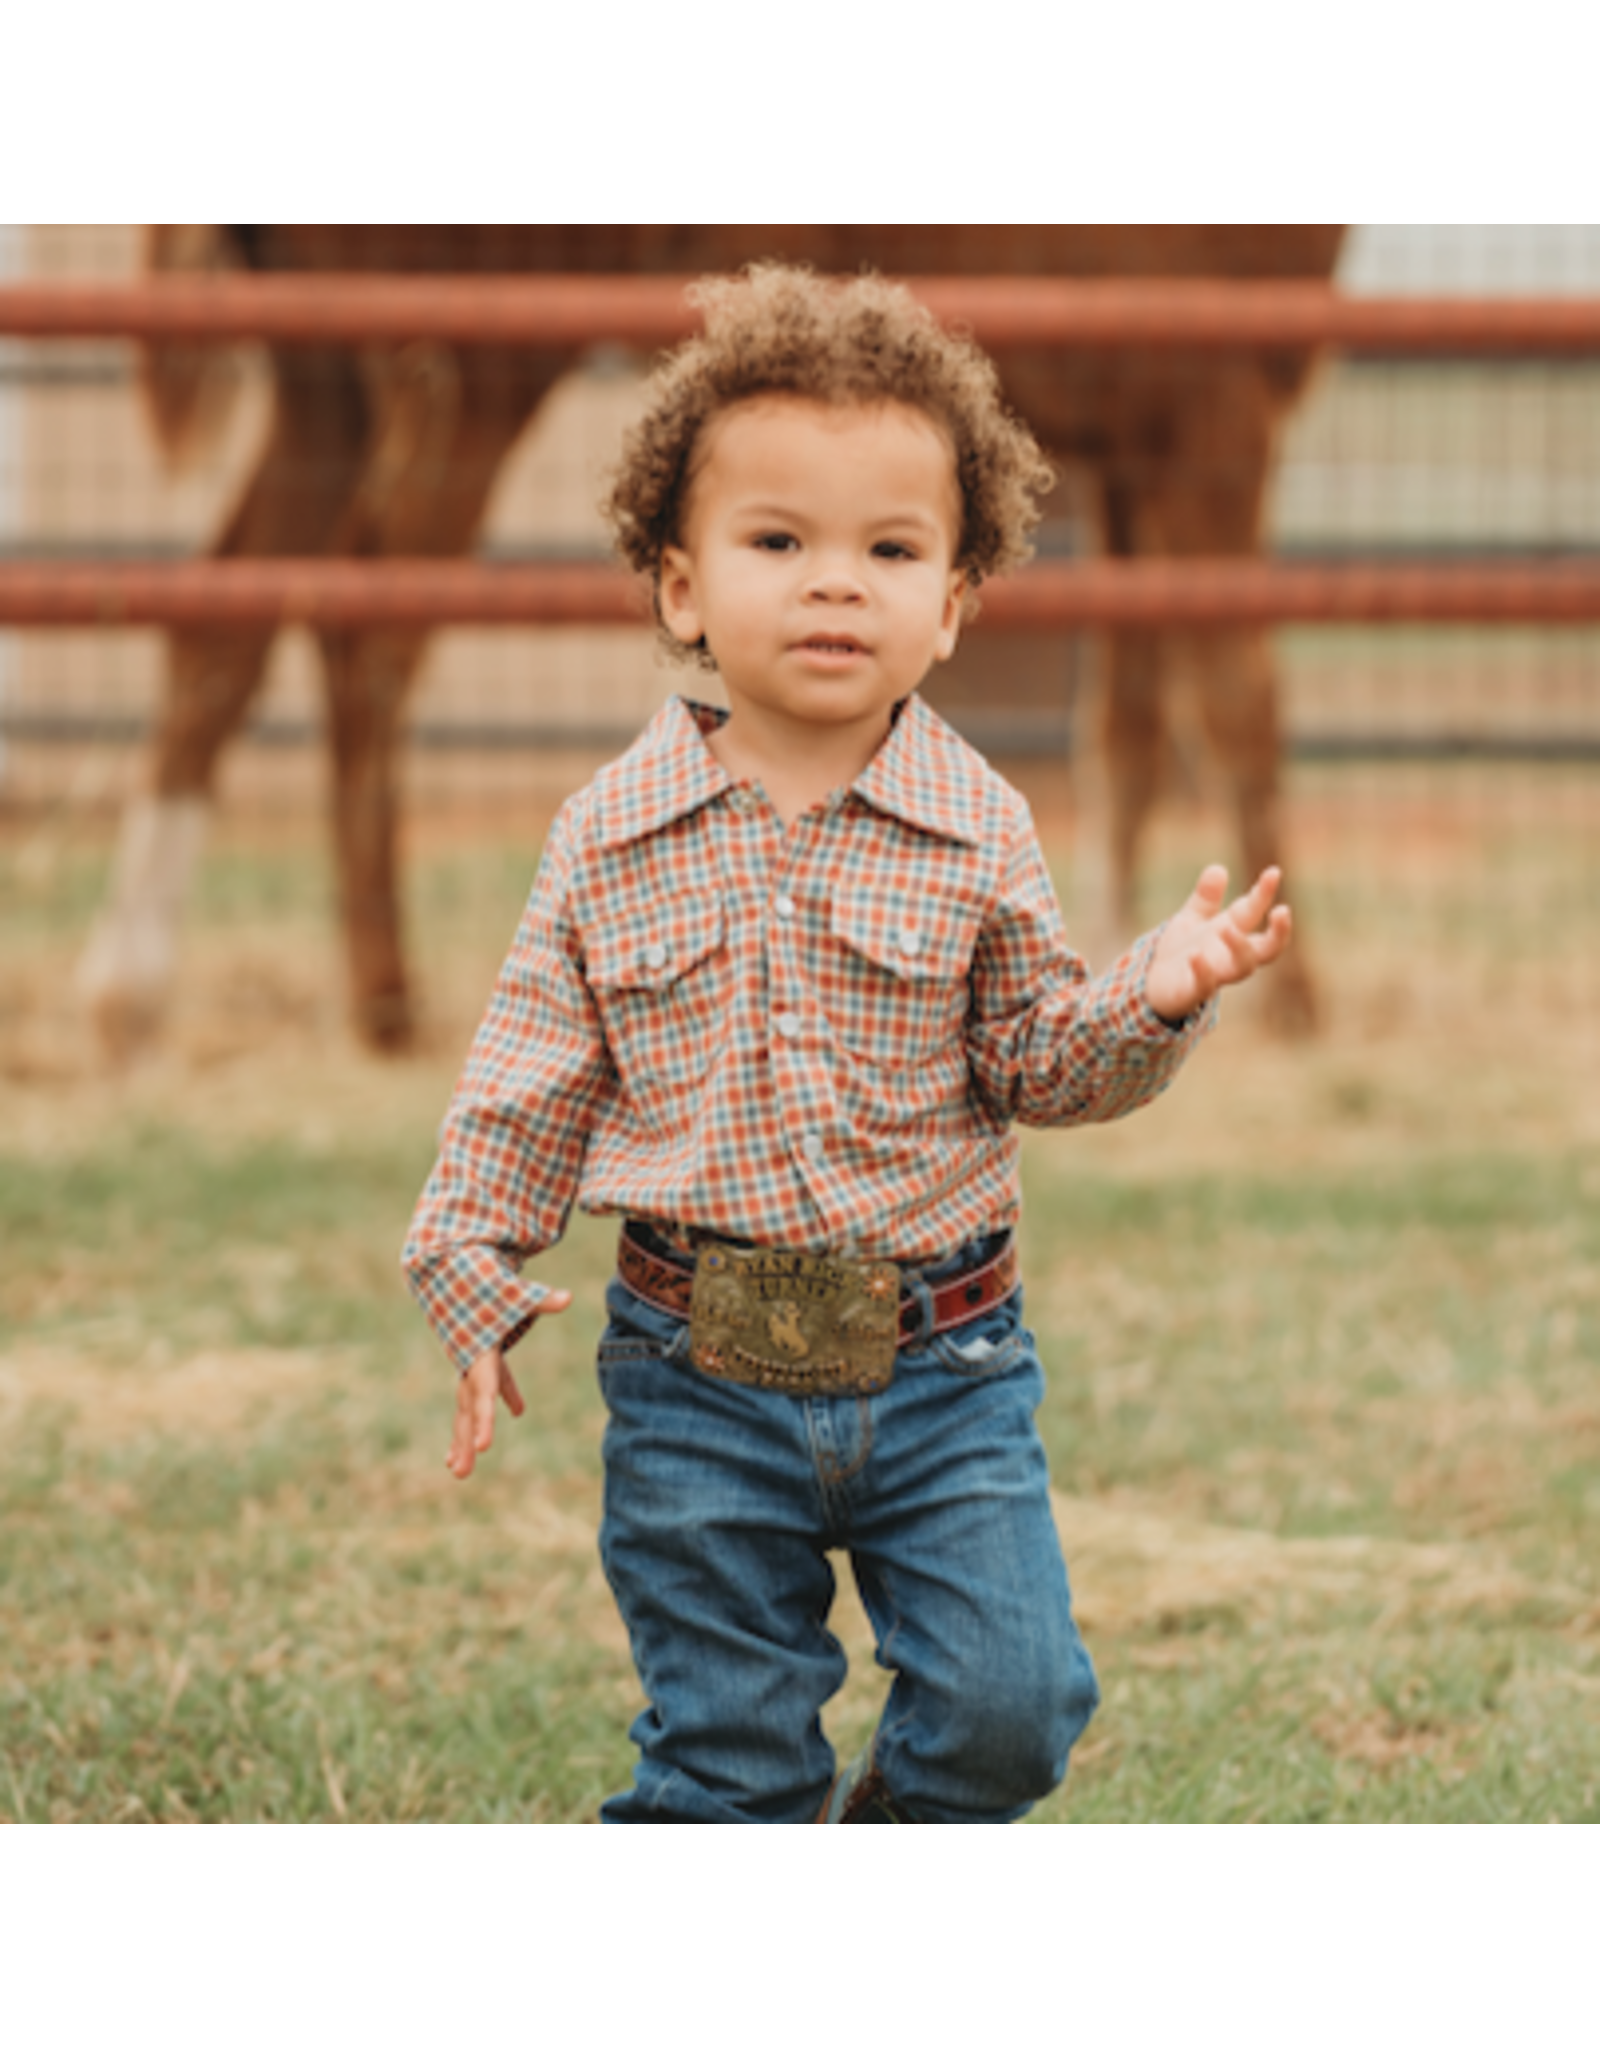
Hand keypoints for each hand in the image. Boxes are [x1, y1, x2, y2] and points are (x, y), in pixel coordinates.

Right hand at [446, 1292, 571, 1482]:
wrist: (451, 1268)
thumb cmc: (485, 1280)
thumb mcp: (514, 1291)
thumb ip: (539, 1300)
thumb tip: (567, 1298)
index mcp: (480, 1352)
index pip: (483, 1391)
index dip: (484, 1419)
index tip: (484, 1447)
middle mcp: (471, 1363)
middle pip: (468, 1408)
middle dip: (465, 1440)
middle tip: (462, 1473)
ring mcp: (471, 1364)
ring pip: (469, 1406)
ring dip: (466, 1436)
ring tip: (459, 1471)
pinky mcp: (479, 1361)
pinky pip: (484, 1390)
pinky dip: (490, 1408)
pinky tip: (497, 1430)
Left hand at [1145, 868, 1293, 1023]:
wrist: (1153, 984)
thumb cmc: (1181, 951)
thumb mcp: (1192, 918)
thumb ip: (1206, 898)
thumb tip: (1218, 868)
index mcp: (1232, 932)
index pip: (1254, 912)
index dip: (1265, 893)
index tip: (1273, 871)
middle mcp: (1230, 955)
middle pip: (1268, 949)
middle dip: (1279, 932)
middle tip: (1283, 911)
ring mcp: (1216, 974)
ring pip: (1243, 968)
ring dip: (1240, 947)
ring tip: (1228, 928)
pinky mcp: (1193, 991)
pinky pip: (1205, 986)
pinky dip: (1203, 971)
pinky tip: (1196, 956)